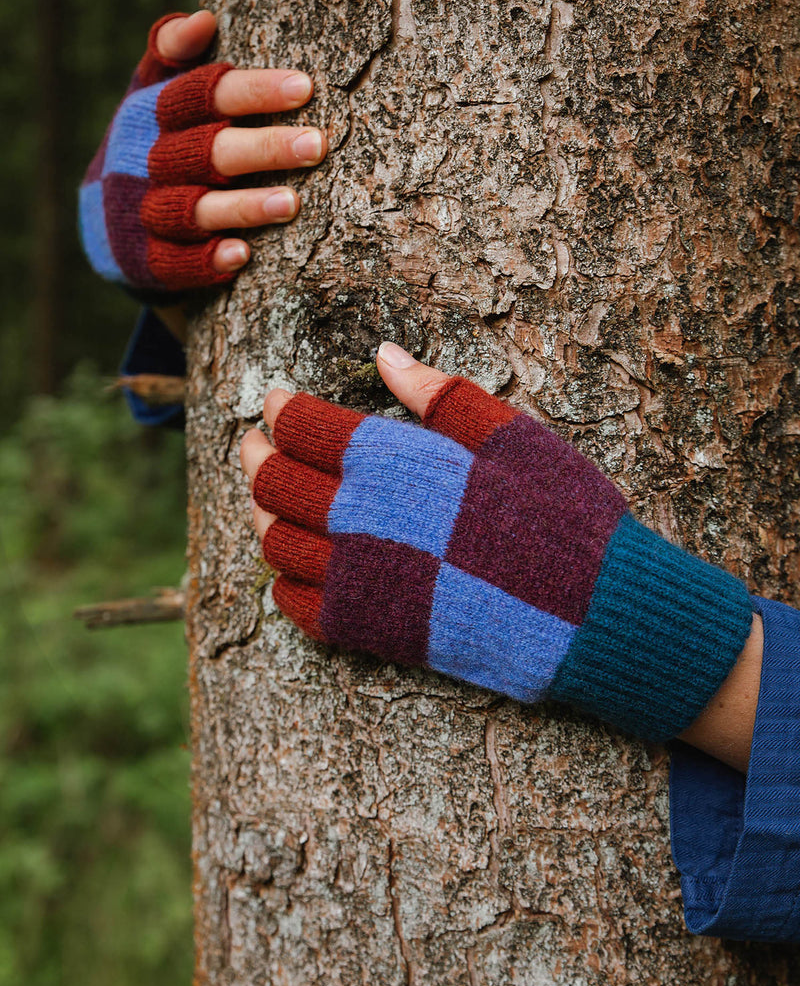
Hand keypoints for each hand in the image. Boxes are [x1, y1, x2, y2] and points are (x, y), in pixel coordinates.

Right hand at [79, 10, 327, 295]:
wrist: (105, 218)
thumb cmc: (155, 140)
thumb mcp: (154, 91)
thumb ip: (174, 52)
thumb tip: (202, 19)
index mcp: (154, 113)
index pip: (203, 94)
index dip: (252, 91)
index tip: (305, 88)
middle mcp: (148, 160)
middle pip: (208, 151)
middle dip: (263, 148)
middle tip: (316, 145)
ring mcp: (147, 211)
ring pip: (194, 207)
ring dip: (243, 207)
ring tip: (291, 203)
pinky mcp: (149, 258)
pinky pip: (176, 261)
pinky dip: (206, 259)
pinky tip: (242, 255)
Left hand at [240, 345, 754, 755]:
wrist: (590, 613)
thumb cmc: (565, 514)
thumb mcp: (513, 435)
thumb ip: (439, 394)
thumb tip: (384, 356)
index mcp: (392, 462)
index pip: (302, 426)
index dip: (281, 410)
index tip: (278, 402)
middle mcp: (360, 518)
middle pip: (273, 482)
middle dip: (255, 456)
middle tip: (255, 444)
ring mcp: (358, 578)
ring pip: (275, 542)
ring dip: (264, 514)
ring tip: (272, 500)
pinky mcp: (367, 629)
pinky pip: (296, 605)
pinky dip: (284, 580)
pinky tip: (297, 565)